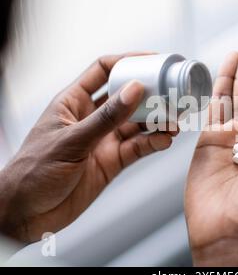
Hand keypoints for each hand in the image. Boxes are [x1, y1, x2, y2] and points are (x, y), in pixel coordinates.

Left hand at [0, 52, 176, 241]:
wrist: (28, 213)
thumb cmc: (33, 172)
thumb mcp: (71, 140)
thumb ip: (105, 118)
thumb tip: (133, 91)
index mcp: (73, 103)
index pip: (103, 71)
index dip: (127, 62)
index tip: (151, 60)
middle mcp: (91, 118)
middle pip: (126, 97)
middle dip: (150, 95)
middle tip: (171, 94)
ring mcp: (104, 140)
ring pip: (137, 124)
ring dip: (156, 121)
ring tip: (173, 121)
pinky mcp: (113, 161)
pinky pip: (138, 147)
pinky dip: (153, 143)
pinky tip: (164, 140)